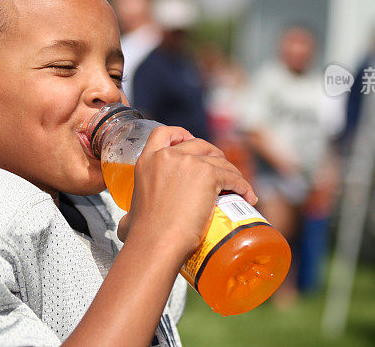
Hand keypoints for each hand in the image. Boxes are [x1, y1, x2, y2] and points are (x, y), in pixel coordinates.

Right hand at [121, 126, 256, 257]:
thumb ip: (129, 216)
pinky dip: (243, 186)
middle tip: (220, 169)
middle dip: (213, 154)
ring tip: (238, 187)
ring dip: (231, 172)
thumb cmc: (143, 235)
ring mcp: (189, 163)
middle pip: (199, 144)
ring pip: (219, 160)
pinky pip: (232, 177)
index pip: (163, 133)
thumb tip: (126, 226)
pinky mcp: (209, 175)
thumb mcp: (130, 215)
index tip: (190, 140)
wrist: (157, 241)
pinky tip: (247, 195)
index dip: (180, 133)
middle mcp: (167, 156)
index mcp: (147, 161)